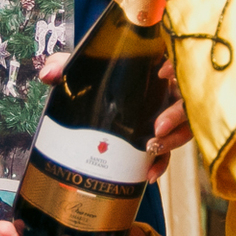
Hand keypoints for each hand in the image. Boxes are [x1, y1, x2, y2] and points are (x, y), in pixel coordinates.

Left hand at [34, 56, 182, 181]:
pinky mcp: (161, 137)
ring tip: (151, 149)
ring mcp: (168, 114)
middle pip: (187, 99)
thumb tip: (48, 74)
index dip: (175, 66)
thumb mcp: (82, 69)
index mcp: (153, 64)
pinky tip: (148, 175)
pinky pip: (170, 151)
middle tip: (156, 127)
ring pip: (186, 126)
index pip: (176, 60)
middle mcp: (167, 88)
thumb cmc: (96, 76)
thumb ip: (65, 66)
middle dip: (177, 114)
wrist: (93, 97)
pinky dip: (161, 164)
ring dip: (174, 140)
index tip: (162, 72)